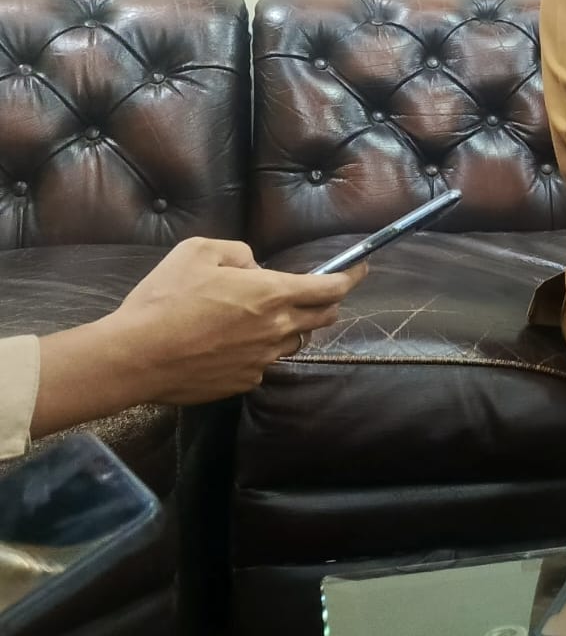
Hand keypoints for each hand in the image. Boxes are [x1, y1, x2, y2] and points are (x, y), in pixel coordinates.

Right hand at [106, 237, 367, 404]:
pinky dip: (258, 351)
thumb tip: (253, 266)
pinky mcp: (243, 383)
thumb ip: (237, 252)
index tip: (361, 269)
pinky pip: (263, 363)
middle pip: (322, 318)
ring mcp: (261, 361)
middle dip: (325, 303)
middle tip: (312, 293)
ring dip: (289, 328)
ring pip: (293, 342)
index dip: (351, 277)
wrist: (134, 357)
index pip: (330, 288)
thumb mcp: (198, 252)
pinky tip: (228, 344)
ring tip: (258, 318)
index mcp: (272, 294)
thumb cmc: (164, 300)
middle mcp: (276, 330)